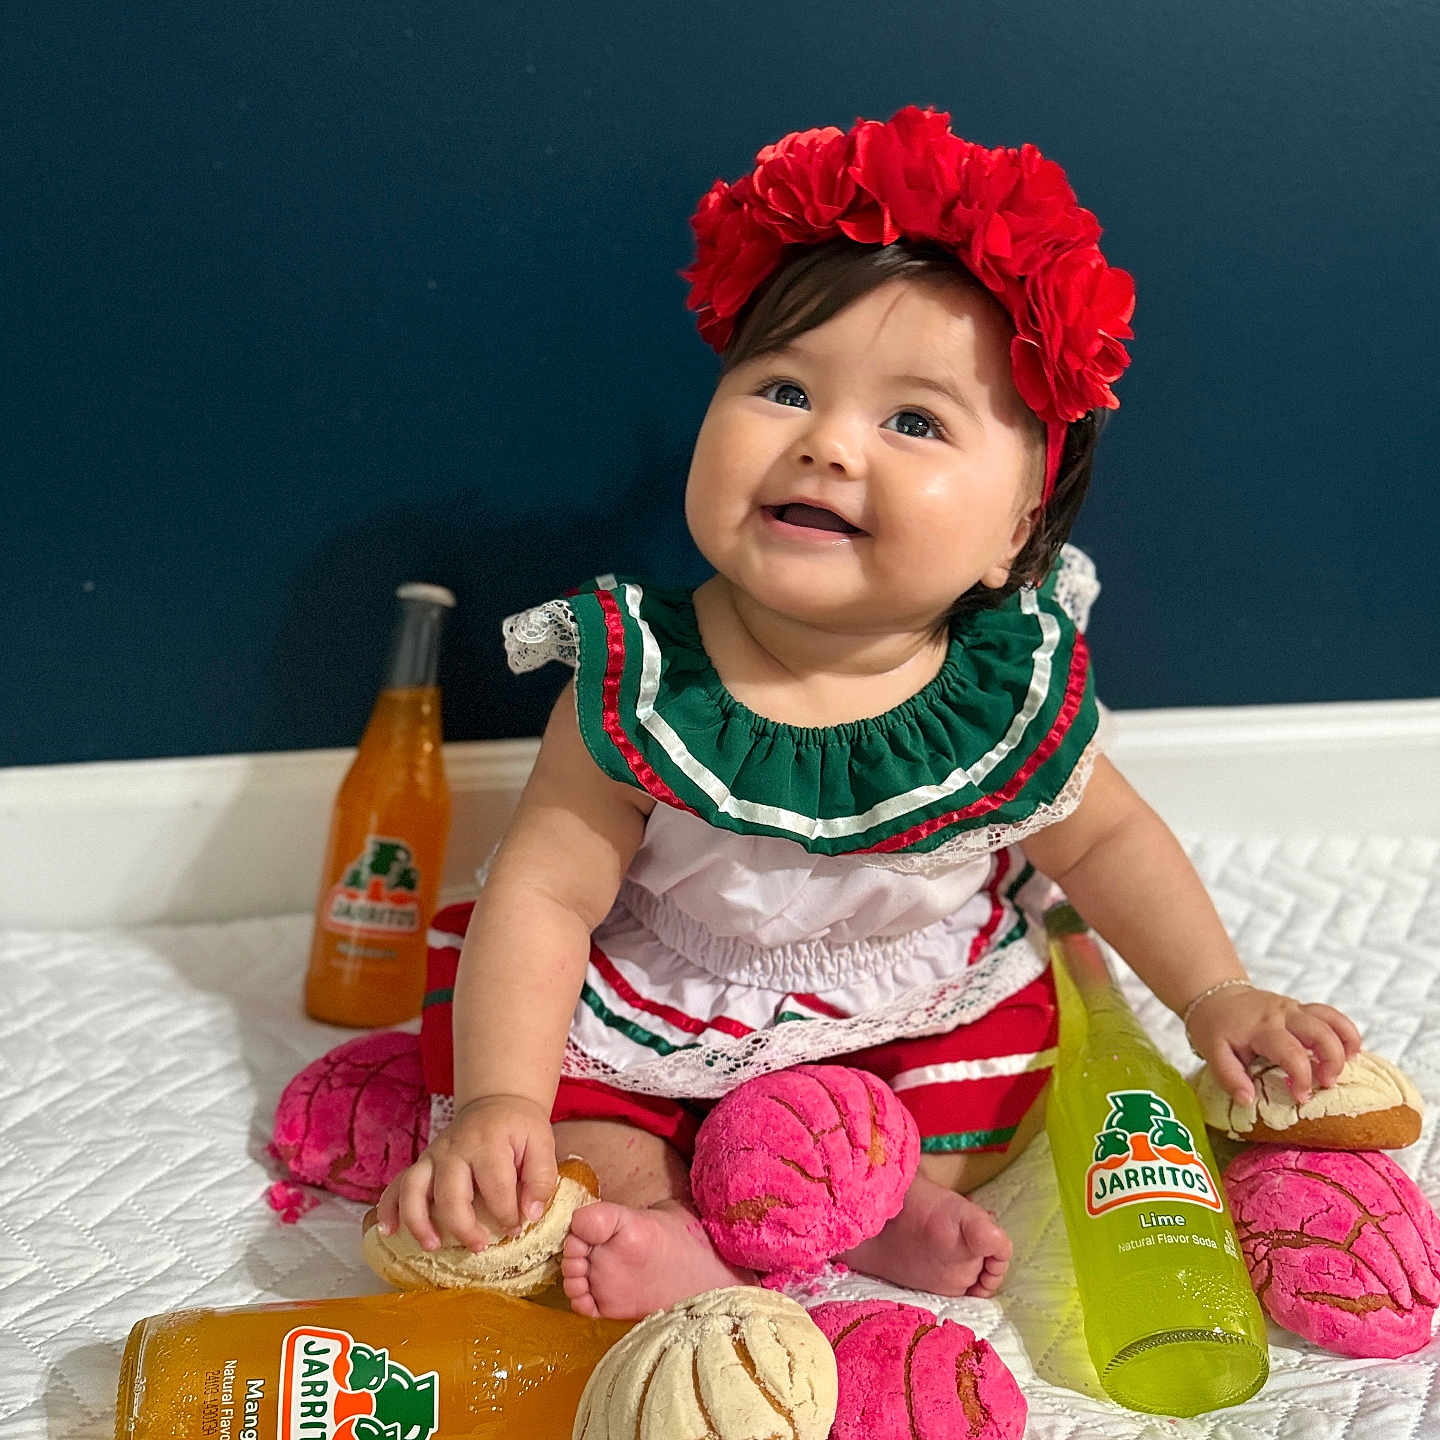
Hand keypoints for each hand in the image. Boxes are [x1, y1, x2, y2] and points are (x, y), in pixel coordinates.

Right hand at [373, 1094, 557, 1253]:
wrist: (496, 1103)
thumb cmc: (519, 1128)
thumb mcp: (542, 1143)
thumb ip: (541, 1178)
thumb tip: (531, 1216)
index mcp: (488, 1143)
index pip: (496, 1187)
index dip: (507, 1215)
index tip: (516, 1228)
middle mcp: (455, 1149)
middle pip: (450, 1194)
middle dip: (463, 1227)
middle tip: (480, 1246)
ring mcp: (433, 1155)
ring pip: (414, 1189)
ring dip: (418, 1222)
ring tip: (433, 1245)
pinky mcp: (421, 1163)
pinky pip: (397, 1185)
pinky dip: (389, 1208)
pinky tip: (390, 1231)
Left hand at [1185, 985, 1361, 1105]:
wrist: (1214, 995)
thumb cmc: (1214, 1028)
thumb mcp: (1213, 1053)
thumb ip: (1230, 1078)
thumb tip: (1247, 1101)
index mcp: (1261, 1029)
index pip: (1291, 1052)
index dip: (1302, 1077)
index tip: (1301, 1097)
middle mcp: (1282, 1014)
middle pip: (1320, 1032)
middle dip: (1332, 1061)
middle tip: (1327, 1084)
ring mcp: (1294, 1008)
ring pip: (1331, 1019)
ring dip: (1345, 1044)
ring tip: (1347, 1067)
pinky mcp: (1301, 1008)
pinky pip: (1330, 1015)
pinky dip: (1346, 1032)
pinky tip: (1351, 1051)